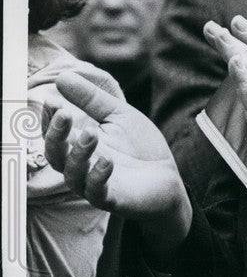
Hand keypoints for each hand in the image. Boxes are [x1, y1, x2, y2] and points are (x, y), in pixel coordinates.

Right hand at [44, 70, 191, 255]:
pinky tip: (107, 160)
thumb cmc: (140, 146)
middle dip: (55, 135)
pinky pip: (97, 191)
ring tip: (91, 133)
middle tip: (64, 115)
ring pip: (72, 174)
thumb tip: (62, 77)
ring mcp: (94, 184)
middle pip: (55, 154)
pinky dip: (98, 176)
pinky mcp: (112, 199)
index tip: (52, 101)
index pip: (54, 133)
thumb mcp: (118, 115)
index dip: (48, 119)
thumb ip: (91, 99)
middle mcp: (80, 166)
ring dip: (78, 153)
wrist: (167, 176)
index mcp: (78, 144)